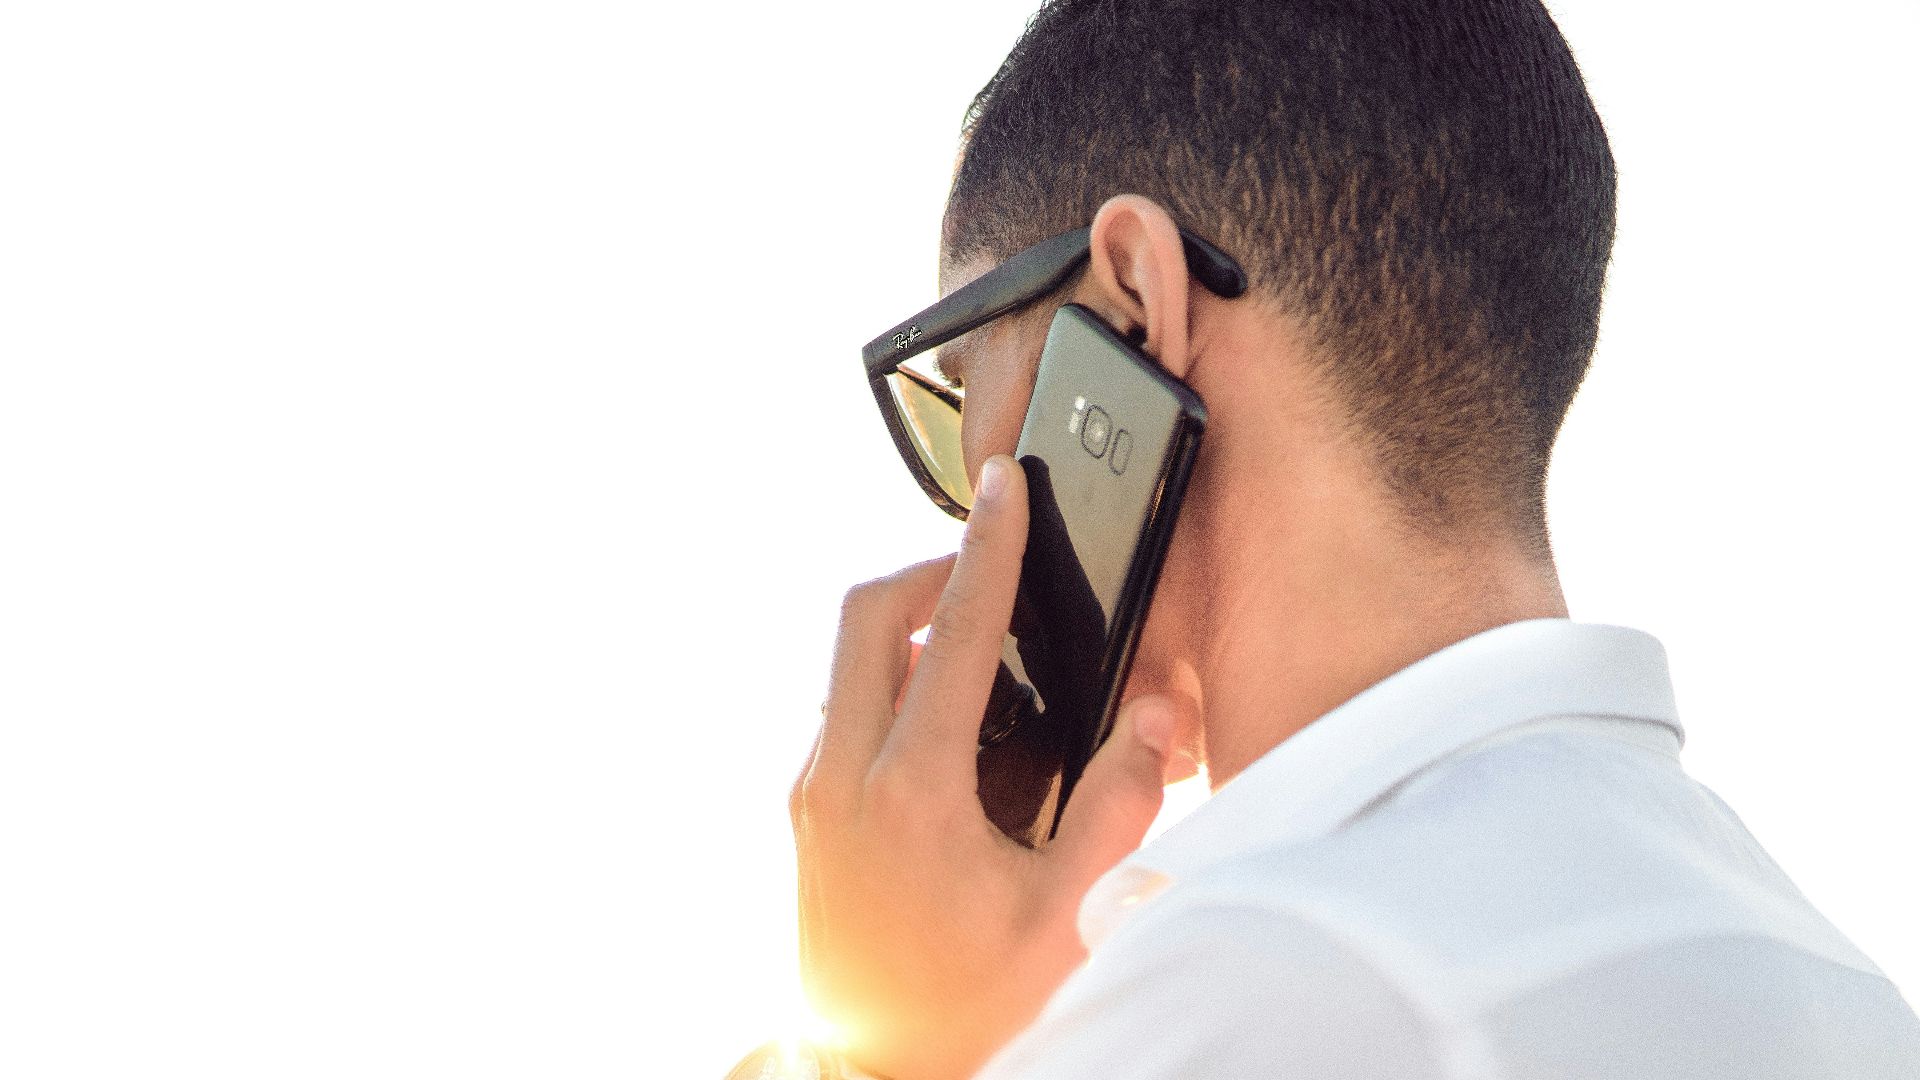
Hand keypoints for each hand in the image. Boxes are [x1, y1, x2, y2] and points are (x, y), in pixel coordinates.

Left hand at [791, 455, 1180, 1079]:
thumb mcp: (1065, 918)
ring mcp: (813, 794)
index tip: (1005, 489)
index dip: (988, 549)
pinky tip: (946, 724)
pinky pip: (841, 710)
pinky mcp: (804, 815)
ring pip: (844, 662)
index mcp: (912, 791)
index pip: (954, 634)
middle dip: (926, 573)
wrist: (875, 1072)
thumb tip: (1147, 717)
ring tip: (977, 649)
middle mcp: (843, 777)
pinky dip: (887, 683)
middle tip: (987, 574)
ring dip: (905, 630)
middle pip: (864, 616)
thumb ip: (1118, 809)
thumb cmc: (969, 1006)